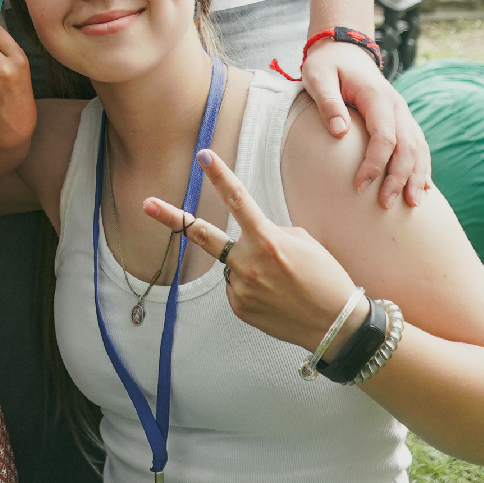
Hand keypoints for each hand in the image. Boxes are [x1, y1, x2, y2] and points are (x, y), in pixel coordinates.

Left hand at [147, 148, 361, 353]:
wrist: (337, 327)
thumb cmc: (326, 278)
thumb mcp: (303, 242)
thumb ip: (268, 233)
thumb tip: (247, 238)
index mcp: (267, 241)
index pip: (238, 200)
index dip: (219, 176)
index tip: (203, 156)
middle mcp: (248, 264)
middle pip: (202, 235)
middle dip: (171, 218)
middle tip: (146, 203)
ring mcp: (240, 289)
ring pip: (232, 264)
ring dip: (250, 266)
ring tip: (282, 283)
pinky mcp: (239, 308)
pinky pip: (238, 287)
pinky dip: (253, 287)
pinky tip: (275, 297)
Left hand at [300, 38, 430, 207]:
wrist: (344, 50)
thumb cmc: (327, 66)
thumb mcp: (317, 76)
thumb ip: (328, 102)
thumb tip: (339, 133)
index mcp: (377, 96)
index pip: (384, 137)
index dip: (375, 164)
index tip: (359, 186)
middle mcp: (397, 106)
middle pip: (406, 148)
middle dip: (398, 178)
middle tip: (385, 205)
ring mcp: (403, 113)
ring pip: (418, 148)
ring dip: (416, 177)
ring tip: (412, 205)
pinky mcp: (403, 120)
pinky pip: (419, 145)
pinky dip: (423, 167)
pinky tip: (423, 188)